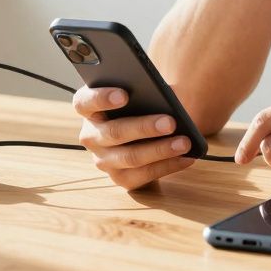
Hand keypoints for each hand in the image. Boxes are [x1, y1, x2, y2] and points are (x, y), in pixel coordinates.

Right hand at [73, 86, 195, 190]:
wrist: (144, 133)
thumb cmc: (141, 105)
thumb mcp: (138, 94)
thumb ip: (143, 92)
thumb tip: (165, 98)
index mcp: (88, 109)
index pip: (84, 102)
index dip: (102, 98)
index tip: (124, 95)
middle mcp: (90, 135)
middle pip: (114, 132)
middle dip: (144, 127)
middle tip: (170, 121)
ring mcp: (103, 160)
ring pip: (130, 157)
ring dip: (160, 150)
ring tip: (185, 142)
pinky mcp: (120, 178)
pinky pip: (143, 175)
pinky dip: (168, 166)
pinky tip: (186, 158)